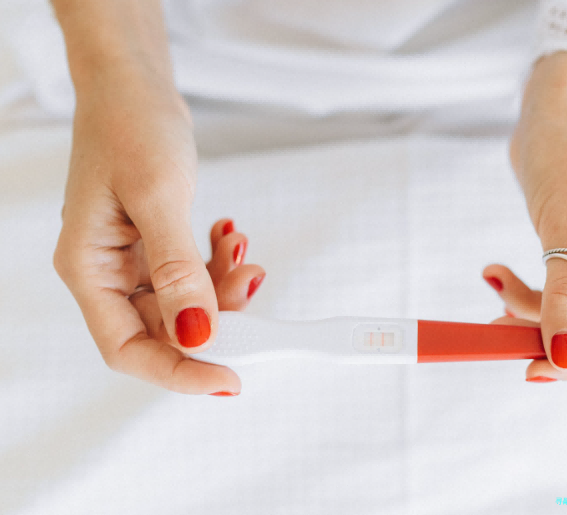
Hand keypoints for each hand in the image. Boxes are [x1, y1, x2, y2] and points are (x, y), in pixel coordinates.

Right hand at [53, 68, 263, 394]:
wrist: (133, 83)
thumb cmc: (129, 124)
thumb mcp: (157, 195)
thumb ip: (176, 270)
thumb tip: (197, 333)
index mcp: (88, 268)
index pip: (128, 349)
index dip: (179, 372)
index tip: (230, 378)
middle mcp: (107, 272)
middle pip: (162, 331)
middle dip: (215, 319)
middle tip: (252, 290)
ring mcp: (131, 260)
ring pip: (184, 304)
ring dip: (222, 288)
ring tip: (243, 252)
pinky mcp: (155, 245)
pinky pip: (192, 275)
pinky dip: (218, 265)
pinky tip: (230, 238)